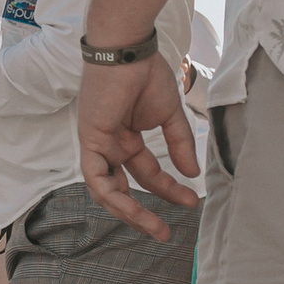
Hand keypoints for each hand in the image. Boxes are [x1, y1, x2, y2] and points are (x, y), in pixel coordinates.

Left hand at [78, 52, 200, 238]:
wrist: (128, 52)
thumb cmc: (146, 74)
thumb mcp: (169, 116)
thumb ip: (180, 144)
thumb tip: (193, 173)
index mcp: (127, 137)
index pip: (147, 172)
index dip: (168, 189)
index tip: (191, 200)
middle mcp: (111, 144)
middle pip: (124, 187)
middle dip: (144, 211)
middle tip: (165, 232)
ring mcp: (98, 144)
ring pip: (107, 190)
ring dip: (130, 212)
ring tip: (155, 228)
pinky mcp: (90, 140)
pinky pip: (96, 177)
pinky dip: (112, 195)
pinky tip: (132, 208)